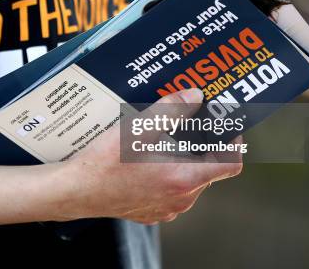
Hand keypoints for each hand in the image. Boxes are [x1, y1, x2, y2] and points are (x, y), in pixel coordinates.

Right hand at [60, 88, 242, 223]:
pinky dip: (166, 175)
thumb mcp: (139, 128)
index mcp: (184, 178)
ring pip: (189, 182)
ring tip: (163, 141)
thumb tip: (194, 95)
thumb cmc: (105, 162)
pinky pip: (170, 193)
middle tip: (189, 125)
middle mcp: (181, 199)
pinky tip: (146, 161)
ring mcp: (166, 209)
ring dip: (183, 161)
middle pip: (208, 171)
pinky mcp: (151, 213)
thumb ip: (171, 110)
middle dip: (203, 147)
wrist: (75, 190)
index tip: (224, 127)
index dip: (233, 143)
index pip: (230, 164)